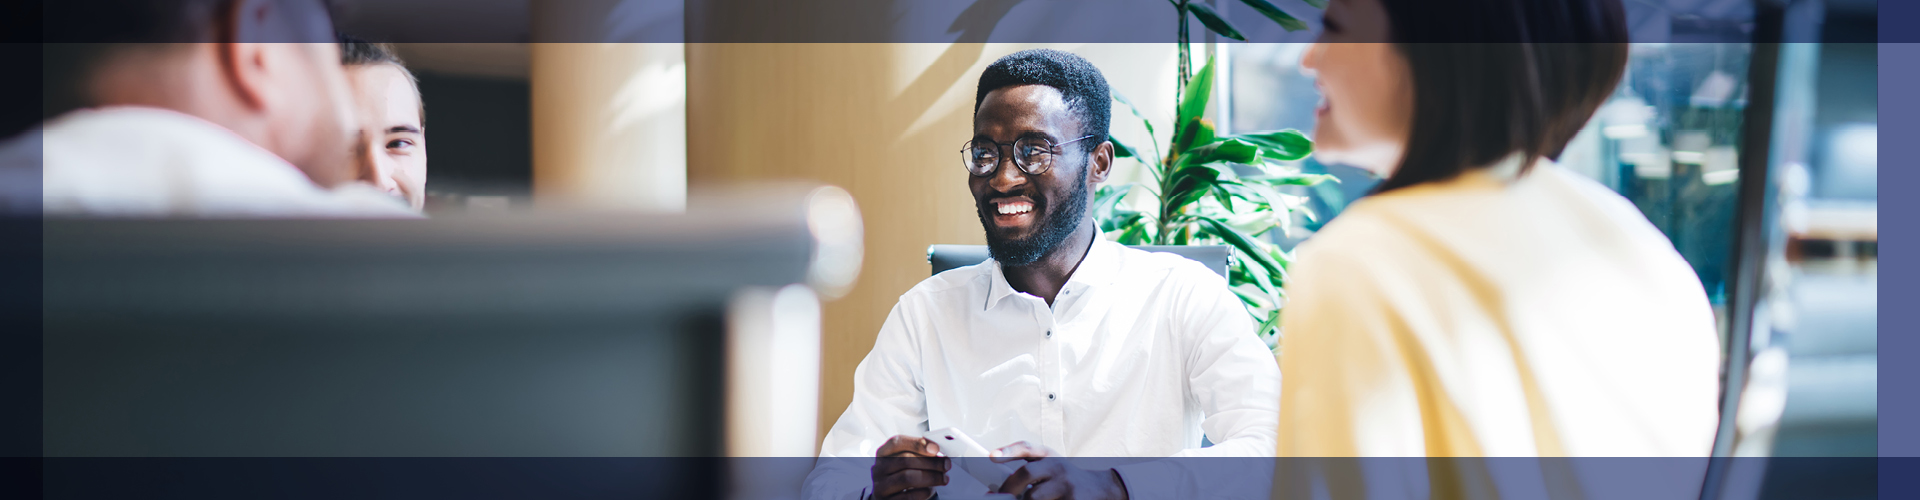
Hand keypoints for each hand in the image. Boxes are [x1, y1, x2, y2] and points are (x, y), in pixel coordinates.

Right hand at [871, 435, 949, 499]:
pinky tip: (930, 489)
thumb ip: (918, 453)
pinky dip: (924, 492)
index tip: (936, 448)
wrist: (892, 496)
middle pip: (905, 460)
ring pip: (907, 477)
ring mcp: (881, 486)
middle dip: (930, 462)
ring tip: (943, 478)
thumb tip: (937, 450)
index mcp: (883, 453)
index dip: (917, 444)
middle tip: (946, 465)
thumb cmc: (902, 474)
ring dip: (931, 477)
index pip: (897, 442)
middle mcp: (879, 468)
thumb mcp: (906, 460)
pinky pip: (908, 496)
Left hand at [990, 441, 1128, 499]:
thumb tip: (998, 480)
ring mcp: (1065, 486)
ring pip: (1033, 497)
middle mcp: (1058, 467)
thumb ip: (1028, 466)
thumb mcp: (1050, 464)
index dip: (1009, 451)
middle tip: (999, 495)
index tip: (992, 456)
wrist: (1098, 488)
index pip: (1028, 448)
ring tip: (1022, 499)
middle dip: (1009, 487)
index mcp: (1050, 455)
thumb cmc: (1065, 477)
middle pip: (1027, 474)